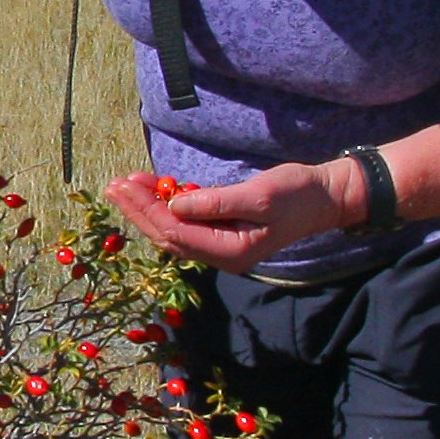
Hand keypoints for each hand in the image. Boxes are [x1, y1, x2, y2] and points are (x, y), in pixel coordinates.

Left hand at [103, 161, 351, 273]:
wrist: (325, 198)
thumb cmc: (297, 195)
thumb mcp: (259, 195)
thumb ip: (215, 202)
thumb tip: (173, 205)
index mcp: (230, 252)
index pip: (175, 232)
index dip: (147, 209)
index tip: (125, 185)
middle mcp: (221, 255)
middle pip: (168, 235)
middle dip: (140, 209)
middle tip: (114, 185)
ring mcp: (222, 245)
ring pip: (174, 229)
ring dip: (150, 207)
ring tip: (126, 183)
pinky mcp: (224, 231)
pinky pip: (188, 222)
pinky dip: (169, 205)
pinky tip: (154, 188)